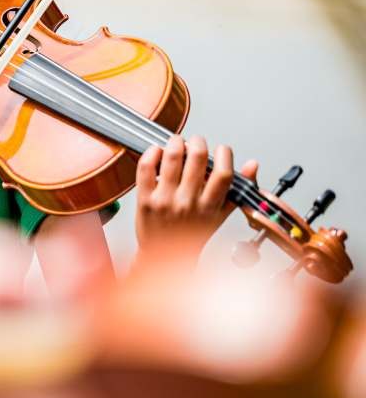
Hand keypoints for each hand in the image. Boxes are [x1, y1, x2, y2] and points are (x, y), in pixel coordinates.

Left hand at [135, 135, 257, 254]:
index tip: (221, 149)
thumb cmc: (191, 235)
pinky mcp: (144, 199)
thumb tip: (252, 165)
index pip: (223, 174)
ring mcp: (164, 200)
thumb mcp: (219, 215)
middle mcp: (188, 202)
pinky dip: (151, 153)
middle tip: (196, 141)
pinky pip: (146, 168)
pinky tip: (156, 151)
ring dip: (175, 142)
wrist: (163, 256)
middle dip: (198, 142)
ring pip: (171, 158)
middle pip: (196, 159)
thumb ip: (236, 190)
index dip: (224, 155)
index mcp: (209, 206)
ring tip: (177, 142)